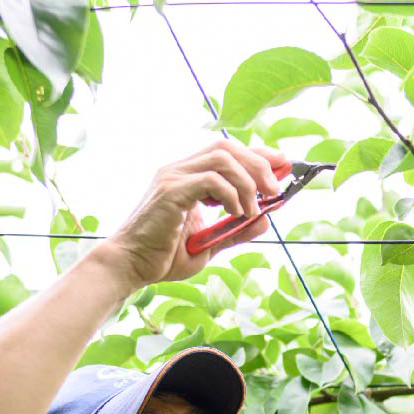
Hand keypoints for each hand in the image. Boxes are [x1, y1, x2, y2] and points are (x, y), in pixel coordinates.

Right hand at [96, 140, 287, 289]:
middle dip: (259, 163)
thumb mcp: (209, 245)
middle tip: (274, 190)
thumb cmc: (163, 257)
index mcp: (188, 177)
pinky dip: (231, 194)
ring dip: (247, 181)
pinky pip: (210, 179)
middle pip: (228, 147)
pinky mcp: (171, 191)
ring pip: (222, 158)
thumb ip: (235, 232)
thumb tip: (266, 220)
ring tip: (253, 208)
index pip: (228, 152)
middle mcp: (180, 170)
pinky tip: (235, 214)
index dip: (259, 154)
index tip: (283, 165)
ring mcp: (173, 177)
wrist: (130, 266)